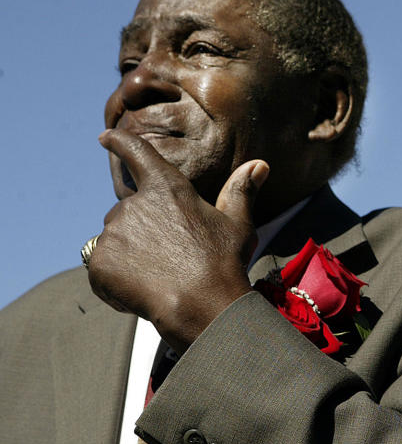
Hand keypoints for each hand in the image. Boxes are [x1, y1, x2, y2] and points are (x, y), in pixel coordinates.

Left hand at [87, 129, 268, 351]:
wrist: (204, 305)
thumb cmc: (224, 263)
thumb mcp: (238, 224)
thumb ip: (241, 191)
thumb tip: (260, 164)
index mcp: (166, 188)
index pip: (136, 153)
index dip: (119, 143)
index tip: (106, 138)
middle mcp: (133, 205)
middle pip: (129, 213)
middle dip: (143, 232)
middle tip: (172, 259)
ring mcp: (113, 234)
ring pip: (116, 241)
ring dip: (131, 256)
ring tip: (160, 278)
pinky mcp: (99, 263)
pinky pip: (102, 270)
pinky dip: (117, 281)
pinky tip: (143, 292)